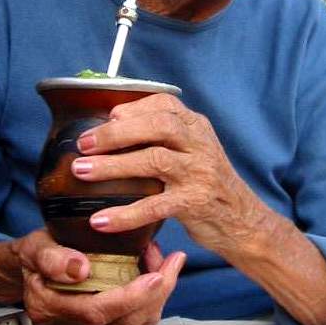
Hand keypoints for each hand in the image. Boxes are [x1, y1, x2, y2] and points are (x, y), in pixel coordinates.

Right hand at [13, 229, 185, 324]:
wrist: (32, 265)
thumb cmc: (36, 254)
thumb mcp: (37, 246)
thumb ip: (53, 258)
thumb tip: (78, 269)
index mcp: (50, 307)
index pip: (97, 311)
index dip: (130, 296)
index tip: (155, 276)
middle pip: (122, 320)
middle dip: (155, 292)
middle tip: (171, 260)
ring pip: (133, 322)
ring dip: (156, 293)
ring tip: (161, 259)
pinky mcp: (101, 324)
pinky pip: (133, 318)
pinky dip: (150, 296)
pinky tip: (153, 269)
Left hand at [72, 94, 269, 255]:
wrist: (243, 220)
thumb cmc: (206, 182)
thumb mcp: (193, 149)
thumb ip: (164, 136)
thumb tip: (111, 127)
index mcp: (197, 126)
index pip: (165, 104)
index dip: (132, 108)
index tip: (107, 117)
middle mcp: (200, 144)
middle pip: (157, 127)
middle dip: (116, 133)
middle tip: (84, 143)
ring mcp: (199, 172)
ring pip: (154, 160)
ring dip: (113, 166)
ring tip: (82, 171)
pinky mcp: (196, 203)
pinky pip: (155, 206)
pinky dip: (125, 214)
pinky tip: (101, 220)